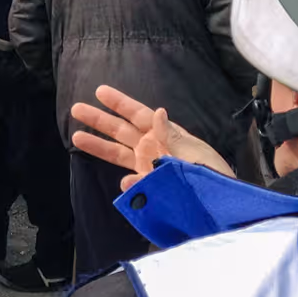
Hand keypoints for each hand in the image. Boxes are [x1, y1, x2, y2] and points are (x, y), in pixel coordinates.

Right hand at [71, 85, 234, 190]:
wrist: (221, 205)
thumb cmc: (213, 175)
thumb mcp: (194, 153)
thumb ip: (171, 136)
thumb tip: (157, 111)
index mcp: (165, 134)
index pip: (138, 115)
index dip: (119, 103)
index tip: (100, 91)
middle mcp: (152, 148)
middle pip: (121, 130)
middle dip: (99, 119)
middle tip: (76, 108)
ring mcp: (148, 168)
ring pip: (118, 153)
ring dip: (98, 145)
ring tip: (75, 136)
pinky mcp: (150, 187)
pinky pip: (133, 182)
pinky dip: (129, 184)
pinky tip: (125, 184)